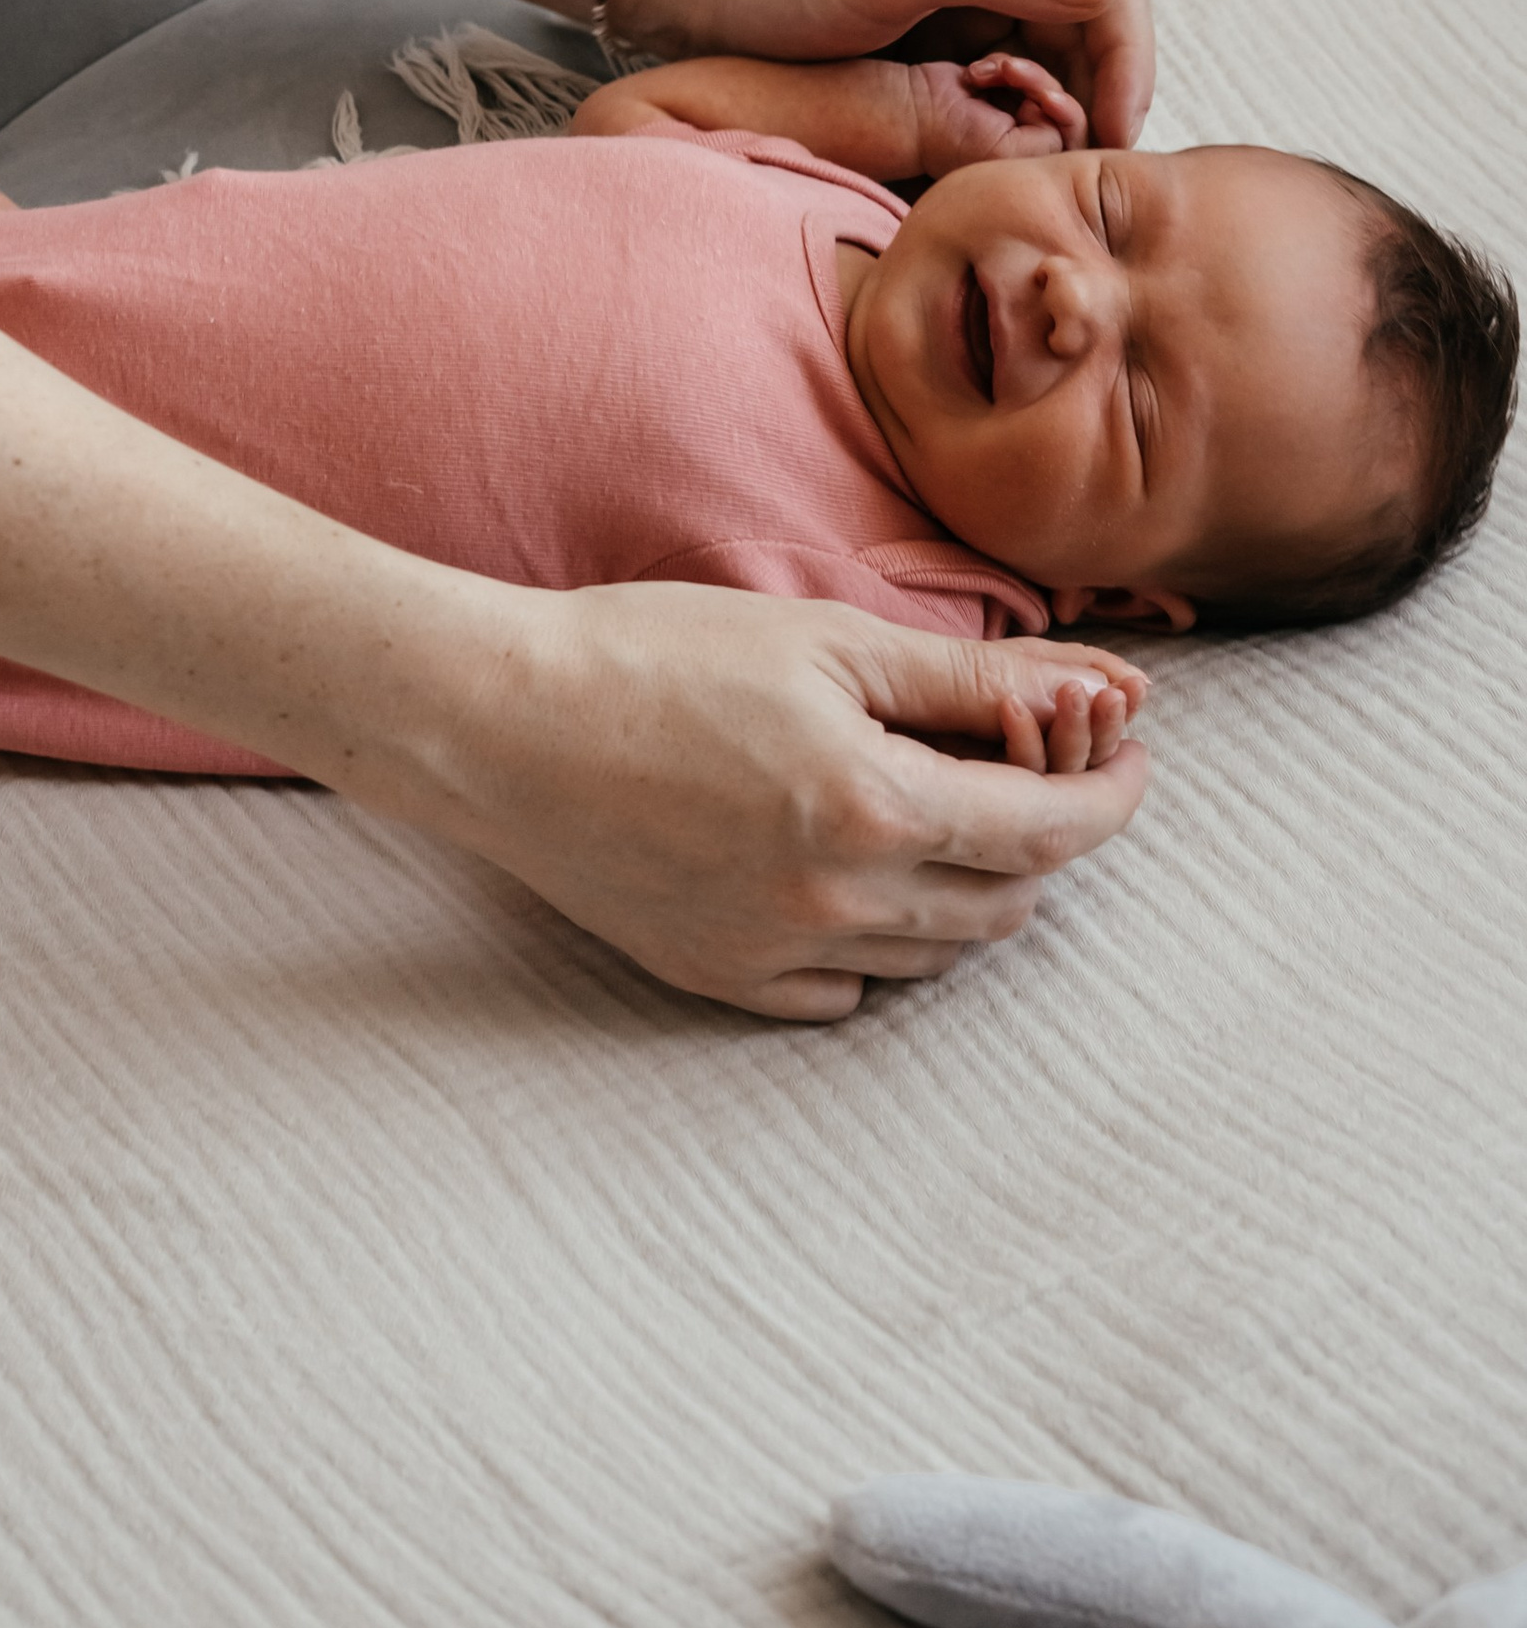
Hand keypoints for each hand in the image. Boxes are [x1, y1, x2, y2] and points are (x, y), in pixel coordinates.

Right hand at [410, 580, 1150, 1020]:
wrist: (497, 722)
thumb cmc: (654, 652)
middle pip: (1008, 902)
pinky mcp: (723, 980)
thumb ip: (974, 678)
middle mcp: (841, 902)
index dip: (1113, 793)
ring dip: (968, 888)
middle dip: (1046, 838)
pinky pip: (849, 989)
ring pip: (938, 955)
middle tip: (1032, 767)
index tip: (1130, 756)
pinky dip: (881, 939)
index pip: (1054, 829)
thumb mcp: (825, 638)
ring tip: (936, 808)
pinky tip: (848, 870)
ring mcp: (779, 954)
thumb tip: (1106, 689)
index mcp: (876, 805)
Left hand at [607, 0, 1153, 150]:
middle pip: (1093, 24)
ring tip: (1033, 159)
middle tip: (1077, 163)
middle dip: (1094, 92)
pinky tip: (998, 150)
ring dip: (1054, 110)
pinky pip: (1010, 80)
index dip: (1127, 58)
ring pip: (1056, 59)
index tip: (1119, 133)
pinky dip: (1014, 117)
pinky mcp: (950, 30)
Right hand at [910, 50, 1091, 178]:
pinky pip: (1025, 69)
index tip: (1041, 98)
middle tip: (1014, 74)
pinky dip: (1003, 64)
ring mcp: (1017, 116)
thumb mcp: (1011, 149)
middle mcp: (1030, 143)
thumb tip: (1072, 115)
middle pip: (1064, 106)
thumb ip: (1054, 139)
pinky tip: (975, 72)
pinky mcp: (1002, 90)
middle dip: (1040, 85)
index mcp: (1035, 166)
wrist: (909, 109)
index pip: (1074, 135)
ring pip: (1046, 84)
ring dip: (1019, 72)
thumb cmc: (952, 138)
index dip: (1064, 111)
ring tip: (985, 71)